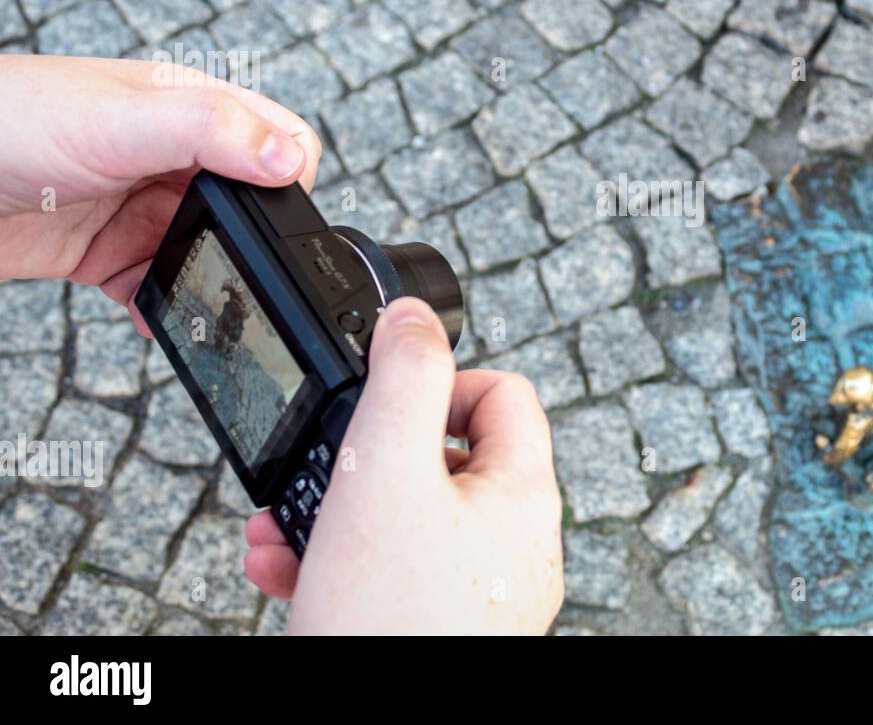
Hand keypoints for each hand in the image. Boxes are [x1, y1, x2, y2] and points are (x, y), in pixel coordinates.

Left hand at [0, 56, 320, 327]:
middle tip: (242, 272)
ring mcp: (139, 204)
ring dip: (210, 279)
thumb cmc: (6, 121)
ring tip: (202, 302)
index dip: (289, 176)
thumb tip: (288, 160)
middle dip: (253, 242)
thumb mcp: (119, 120)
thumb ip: (210, 131)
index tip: (273, 217)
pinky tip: (154, 316)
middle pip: (250, 203)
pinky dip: (165, 307)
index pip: (279, 137)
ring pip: (208, 250)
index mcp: (189, 106)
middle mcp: (172, 154)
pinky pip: (158, 284)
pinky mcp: (106, 249)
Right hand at [244, 297, 563, 634]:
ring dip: (335, 511)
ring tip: (280, 527)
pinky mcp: (439, 629)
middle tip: (319, 470)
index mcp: (521, 494)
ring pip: (406, 521)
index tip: (385, 402)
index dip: (440, 381)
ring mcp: (480, 593)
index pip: (504, 394)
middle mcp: (512, 544)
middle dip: (364, 458)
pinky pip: (392, 575)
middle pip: (444, 459)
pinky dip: (339, 564)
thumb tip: (414, 312)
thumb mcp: (387, 470)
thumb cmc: (390, 616)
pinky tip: (284, 571)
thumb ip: (404, 376)